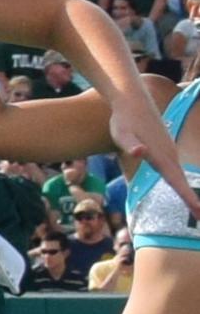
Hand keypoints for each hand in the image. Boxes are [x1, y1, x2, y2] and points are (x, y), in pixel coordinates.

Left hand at [108, 86, 199, 229]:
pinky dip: (180, 182)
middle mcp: (169, 155)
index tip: (199, 212)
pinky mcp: (165, 149)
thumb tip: (140, 152)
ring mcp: (169, 152)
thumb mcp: (121, 134)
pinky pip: (175, 170)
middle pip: (182, 182)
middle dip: (192, 201)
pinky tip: (179, 186)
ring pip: (180, 176)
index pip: (177, 182)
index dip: (188, 197)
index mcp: (161, 157)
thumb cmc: (123, 120)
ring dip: (187, 193)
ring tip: (196, 209)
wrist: (132, 101)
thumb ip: (130, 144)